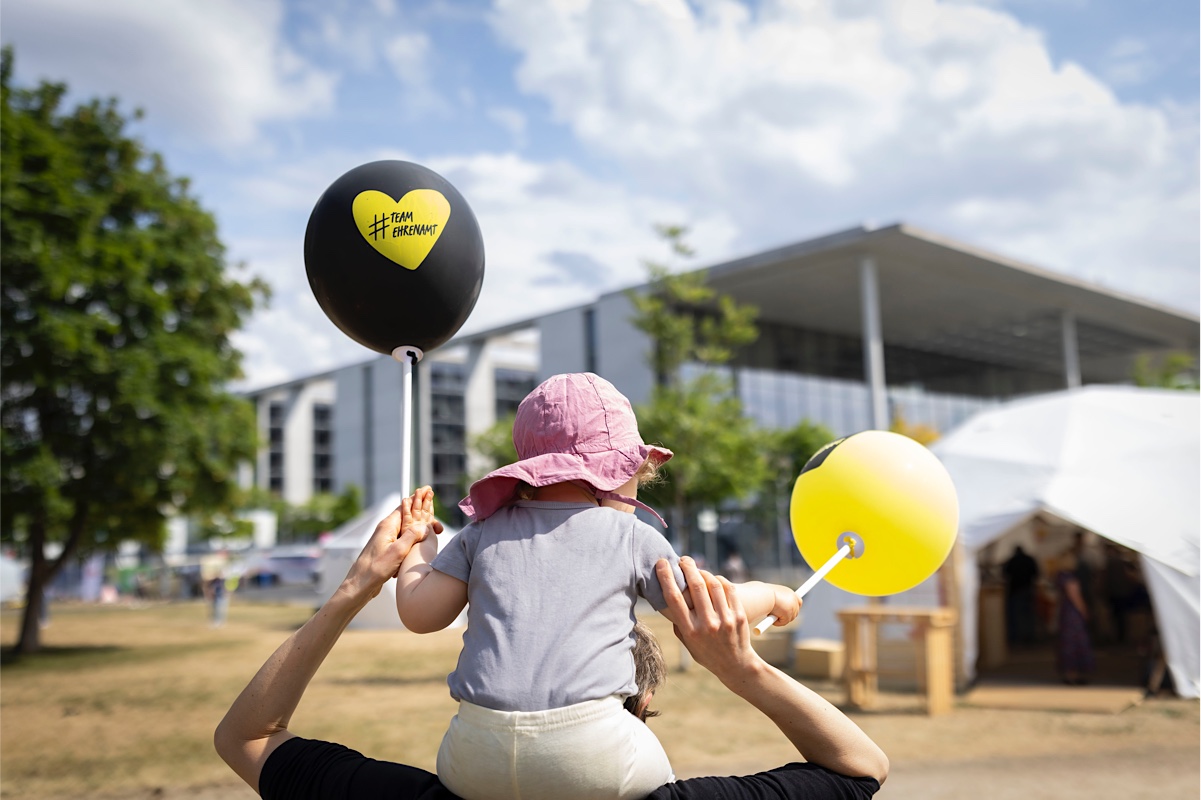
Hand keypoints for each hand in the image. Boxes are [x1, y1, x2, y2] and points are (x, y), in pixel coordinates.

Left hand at [340, 487, 442, 602]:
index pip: (405, 506)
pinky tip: (418, 552)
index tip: (428, 491)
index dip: (417, 499)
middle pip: (408, 518)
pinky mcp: (387, 551)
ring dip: (419, 534)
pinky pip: (403, 543)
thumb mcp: (397, 551)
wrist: (360, 586)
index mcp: (388, 526)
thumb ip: (412, 536)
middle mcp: (386, 530)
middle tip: (438, 525)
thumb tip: (425, 526)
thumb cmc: (375, 569)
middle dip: (422, 518)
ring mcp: (386, 541)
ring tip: (432, 536)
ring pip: (407, 532)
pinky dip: (412, 545)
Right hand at [655, 556, 760, 681]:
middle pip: (695, 586)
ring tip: (698, 569)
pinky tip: (713, 579)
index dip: (666, 577)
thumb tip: (669, 597)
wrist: (736, 665)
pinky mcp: (739, 616)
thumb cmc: (706, 652)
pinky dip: (719, 579)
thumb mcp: (687, 643)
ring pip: (713, 584)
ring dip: (703, 572)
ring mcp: (725, 620)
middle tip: (683, 559)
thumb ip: (678, 622)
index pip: (674, 598)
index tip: (662, 563)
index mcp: (690, 631)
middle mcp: (707, 624)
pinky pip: (728, 589)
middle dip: (687, 567)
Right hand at [767, 583, 800, 626]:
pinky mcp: (789, 613)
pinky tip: (770, 616)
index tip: (788, 611)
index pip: (798, 601)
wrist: (763, 594)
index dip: (794, 607)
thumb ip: (776, 600)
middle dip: (788, 616)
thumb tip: (774, 607)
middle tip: (777, 616)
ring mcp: (792, 606)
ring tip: (770, 614)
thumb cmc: (763, 594)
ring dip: (780, 619)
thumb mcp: (771, 595)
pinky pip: (783, 622)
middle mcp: (794, 598)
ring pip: (789, 618)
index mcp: (790, 592)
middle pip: (796, 612)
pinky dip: (777, 622)